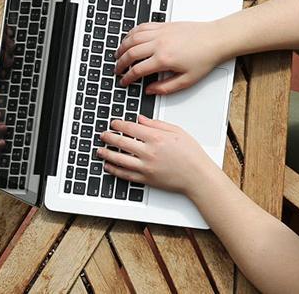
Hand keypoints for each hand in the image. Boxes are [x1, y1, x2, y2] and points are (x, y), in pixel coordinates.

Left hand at [97, 115, 219, 195]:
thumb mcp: (178, 132)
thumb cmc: (192, 154)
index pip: (130, 128)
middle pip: (121, 142)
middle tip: (103, 135)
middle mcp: (148, 152)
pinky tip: (108, 166)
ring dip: (106, 154)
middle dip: (109, 137)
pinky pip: (125, 174)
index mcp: (156, 138)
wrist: (198, 176)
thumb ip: (157, 124)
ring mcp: (145, 167)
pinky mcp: (145, 179)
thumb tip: (141, 119)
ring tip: (100, 150)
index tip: (114, 123)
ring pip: (119, 159)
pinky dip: (114, 170)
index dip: (118, 124)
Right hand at [115, 21, 229, 94]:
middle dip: (120, 63)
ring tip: (118, 54)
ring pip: (133, 38)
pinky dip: (131, 33)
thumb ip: (166, 88)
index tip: (124, 81)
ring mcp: (160, 32)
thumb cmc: (205, 58)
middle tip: (117, 70)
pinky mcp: (164, 25)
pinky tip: (129, 38)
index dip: (127, 78)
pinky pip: (141, 27)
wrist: (216, 39)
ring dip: (122, 47)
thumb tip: (150, 90)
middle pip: (131, 53)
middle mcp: (159, 44)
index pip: (137, 70)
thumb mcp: (187, 80)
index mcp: (164, 59)